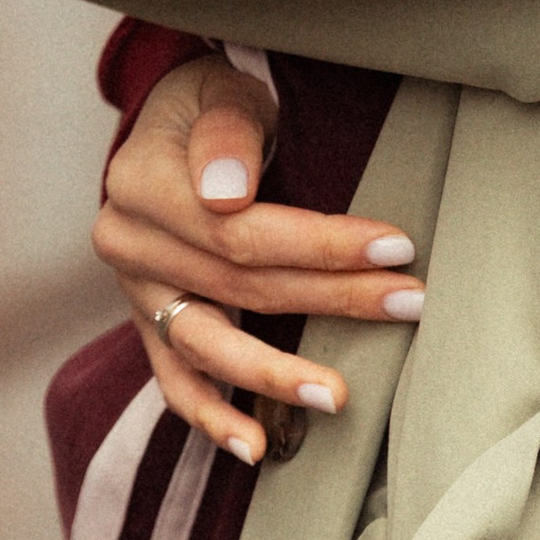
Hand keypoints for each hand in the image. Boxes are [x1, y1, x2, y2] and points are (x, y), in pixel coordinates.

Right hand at [98, 52, 425, 466]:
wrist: (170, 122)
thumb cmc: (212, 102)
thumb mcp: (221, 91)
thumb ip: (226, 134)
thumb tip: (228, 191)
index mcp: (140, 183)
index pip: (241, 228)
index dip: (320, 243)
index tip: (398, 248)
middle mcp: (128, 243)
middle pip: (240, 285)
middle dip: (332, 297)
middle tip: (410, 303)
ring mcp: (136, 293)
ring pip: (208, 345)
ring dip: (276, 375)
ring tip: (340, 395)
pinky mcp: (147, 325)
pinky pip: (174, 381)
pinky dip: (212, 417)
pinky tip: (256, 448)